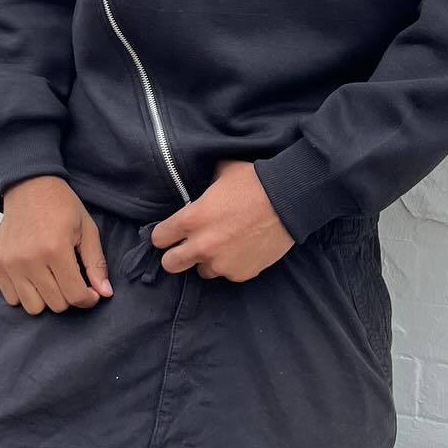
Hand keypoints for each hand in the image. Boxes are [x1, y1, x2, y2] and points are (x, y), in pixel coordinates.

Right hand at [0, 177, 112, 313]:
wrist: (29, 186)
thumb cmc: (60, 205)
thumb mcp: (87, 229)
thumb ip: (96, 263)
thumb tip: (105, 293)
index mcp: (56, 250)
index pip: (75, 295)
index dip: (88, 298)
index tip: (91, 292)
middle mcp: (31, 260)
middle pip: (56, 305)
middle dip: (69, 296)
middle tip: (71, 280)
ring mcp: (12, 264)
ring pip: (33, 307)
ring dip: (47, 299)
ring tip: (52, 280)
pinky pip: (13, 299)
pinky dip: (25, 294)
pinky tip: (35, 278)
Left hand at [144, 159, 293, 281]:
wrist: (288, 200)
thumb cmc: (254, 182)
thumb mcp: (221, 173)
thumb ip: (205, 186)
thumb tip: (203, 186)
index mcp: (191, 219)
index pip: (159, 238)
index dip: (164, 234)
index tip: (171, 233)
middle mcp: (201, 246)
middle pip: (170, 264)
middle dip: (176, 256)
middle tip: (188, 246)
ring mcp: (221, 263)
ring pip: (202, 271)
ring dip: (207, 261)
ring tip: (223, 246)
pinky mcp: (241, 274)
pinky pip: (228, 274)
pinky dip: (232, 265)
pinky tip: (243, 249)